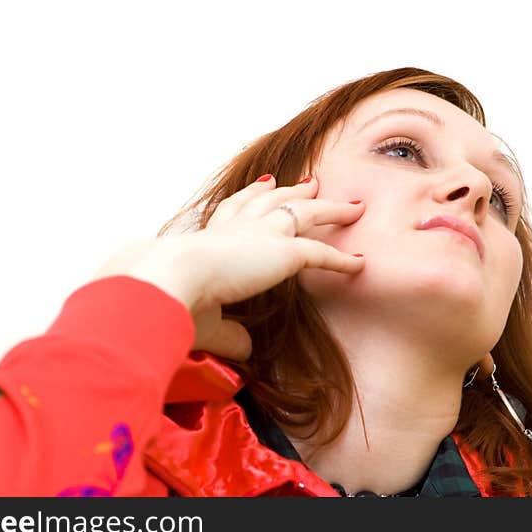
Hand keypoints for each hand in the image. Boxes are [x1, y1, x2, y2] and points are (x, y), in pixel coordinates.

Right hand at [92, 174, 365, 360]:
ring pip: (304, 213)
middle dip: (292, 191)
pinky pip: (322, 254)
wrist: (172, 281)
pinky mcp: (284, 252)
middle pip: (273, 201)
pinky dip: (342, 259)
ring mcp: (262, 235)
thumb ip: (228, 332)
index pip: (235, 211)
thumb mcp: (203, 318)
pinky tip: (359, 262)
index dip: (250, 199)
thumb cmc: (173, 300)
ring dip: (328, 207)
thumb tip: (246, 348)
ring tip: (349, 205)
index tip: (262, 188)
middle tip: (310, 183)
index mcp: (209, 237)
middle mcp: (237, 228)